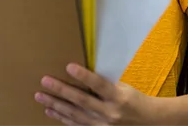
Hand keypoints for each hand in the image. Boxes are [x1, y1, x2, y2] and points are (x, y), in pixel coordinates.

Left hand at [35, 63, 153, 125]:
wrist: (146, 122)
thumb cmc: (134, 99)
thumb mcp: (123, 88)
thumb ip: (105, 83)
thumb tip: (83, 74)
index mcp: (118, 97)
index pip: (99, 85)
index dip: (84, 76)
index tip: (69, 66)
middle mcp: (109, 113)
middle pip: (81, 101)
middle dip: (61, 91)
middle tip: (45, 81)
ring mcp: (102, 125)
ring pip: (74, 115)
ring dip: (56, 105)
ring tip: (40, 96)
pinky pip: (76, 125)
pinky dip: (62, 118)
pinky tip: (50, 110)